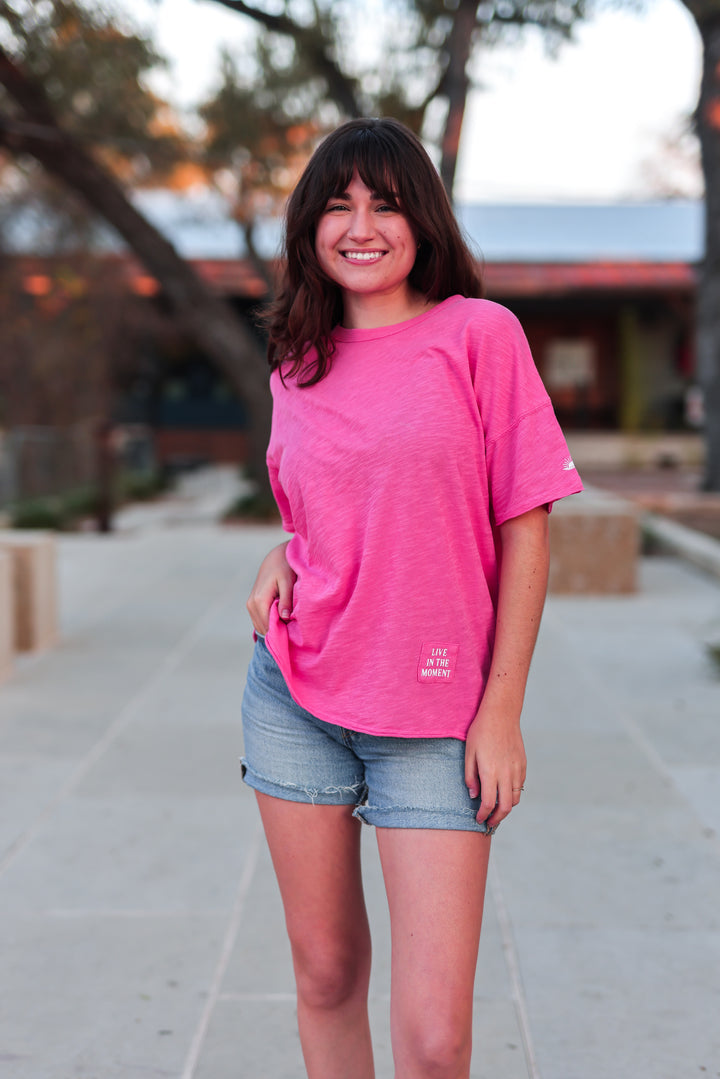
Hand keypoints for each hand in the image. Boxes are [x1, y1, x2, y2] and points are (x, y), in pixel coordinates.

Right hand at [246, 541, 295, 635]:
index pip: (268, 626)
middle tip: (293, 630)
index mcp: (259, 600)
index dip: (280, 632)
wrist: (276, 558)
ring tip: (288, 624)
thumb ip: (286, 600)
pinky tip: (281, 619)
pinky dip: (270, 623)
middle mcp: (251, 604)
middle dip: (277, 631)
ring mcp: (250, 605)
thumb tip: (284, 618)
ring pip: (261, 626)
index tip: (293, 634)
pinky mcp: (252, 605)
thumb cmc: (284, 568)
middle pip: (264, 628)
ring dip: (273, 628)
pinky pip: (260, 621)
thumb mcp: (288, 582)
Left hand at [464, 700, 526, 831]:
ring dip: (506, 808)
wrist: (501, 714)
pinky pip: (520, 785)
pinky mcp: (522, 764)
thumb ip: (470, 776)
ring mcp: (516, 769)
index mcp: (490, 772)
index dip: (483, 815)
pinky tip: (504, 791)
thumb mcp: (469, 753)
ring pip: (515, 798)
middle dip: (497, 818)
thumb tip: (473, 795)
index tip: (478, 819)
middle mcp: (506, 774)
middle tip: (489, 822)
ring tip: (496, 809)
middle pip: (505, 807)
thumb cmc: (481, 731)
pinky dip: (513, 794)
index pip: (489, 803)